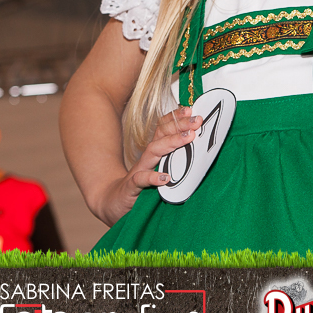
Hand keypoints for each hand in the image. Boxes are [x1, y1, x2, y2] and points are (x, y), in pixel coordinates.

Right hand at [96, 107, 201, 225]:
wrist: (113, 202)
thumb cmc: (141, 186)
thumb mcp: (159, 171)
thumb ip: (175, 161)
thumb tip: (199, 152)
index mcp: (154, 153)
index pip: (164, 129)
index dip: (176, 118)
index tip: (191, 110)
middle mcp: (147, 158)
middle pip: (161, 135)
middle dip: (180, 125)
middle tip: (197, 120)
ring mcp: (138, 171)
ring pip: (153, 151)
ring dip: (171, 142)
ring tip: (188, 137)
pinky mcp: (131, 187)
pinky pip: (141, 180)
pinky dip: (152, 177)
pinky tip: (165, 178)